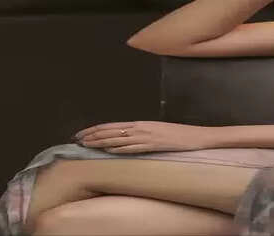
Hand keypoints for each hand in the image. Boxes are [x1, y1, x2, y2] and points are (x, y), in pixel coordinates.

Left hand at [73, 121, 215, 153]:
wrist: (197, 137)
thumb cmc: (179, 135)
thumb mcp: (158, 131)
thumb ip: (142, 134)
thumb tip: (128, 139)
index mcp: (142, 124)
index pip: (113, 126)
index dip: (96, 129)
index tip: (83, 133)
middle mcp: (141, 128)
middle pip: (112, 131)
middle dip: (93, 135)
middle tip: (77, 139)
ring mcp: (147, 137)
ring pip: (118, 139)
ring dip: (100, 142)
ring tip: (86, 144)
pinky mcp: (153, 145)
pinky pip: (132, 147)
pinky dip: (118, 148)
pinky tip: (107, 150)